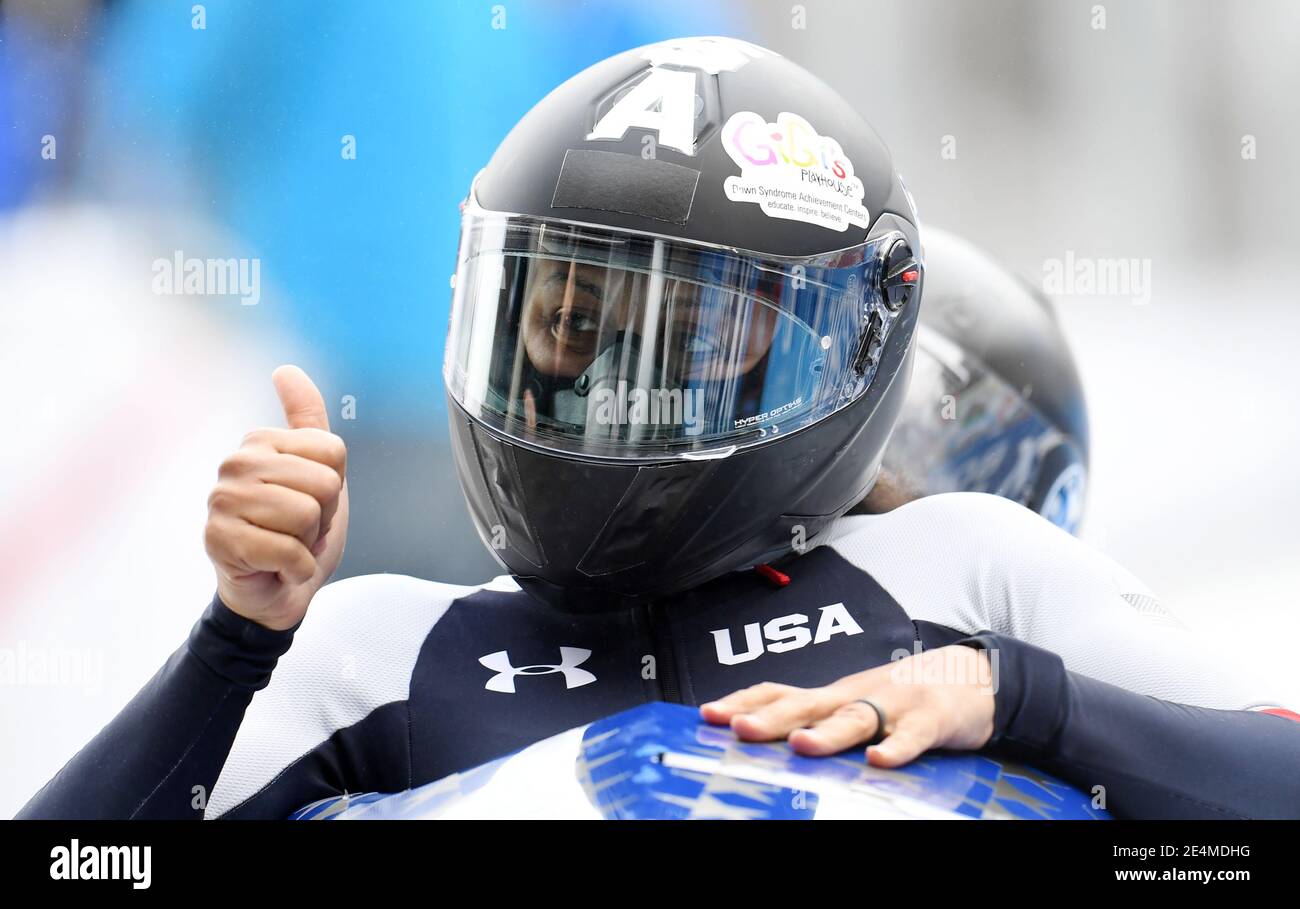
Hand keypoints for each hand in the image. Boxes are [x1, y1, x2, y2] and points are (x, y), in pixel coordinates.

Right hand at [204, 365, 348, 629]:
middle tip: (299, 530)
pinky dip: (297, 568)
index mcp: (261, 441)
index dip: (334, 486)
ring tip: (287, 544)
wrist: (279, 589)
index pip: (333, 451)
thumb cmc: (298, 531)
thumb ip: (308, 419)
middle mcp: (236, 463)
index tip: (312, 503)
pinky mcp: (218, 539)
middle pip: (323, 483)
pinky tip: (278, 567)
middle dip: (323, 517)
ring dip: (308, 543)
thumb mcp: (319, 470)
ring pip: (306, 514)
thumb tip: (286, 370)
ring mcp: (222, 500)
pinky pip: (289, 551)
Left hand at [700, 645, 995, 767]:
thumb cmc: (901, 697)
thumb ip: (816, 720)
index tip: (708, 715)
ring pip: (855, 719)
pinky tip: (878, 762)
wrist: (971, 676)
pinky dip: (896, 749)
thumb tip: (764, 738)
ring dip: (827, 733)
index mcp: (832, 695)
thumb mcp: (852, 704)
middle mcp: (855, 695)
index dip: (744, 702)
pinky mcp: (930, 719)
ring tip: (800, 745)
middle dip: (770, 716)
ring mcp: (893, 705)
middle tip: (737, 728)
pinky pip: (912, 737)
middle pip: (807, 704)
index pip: (779, 692)